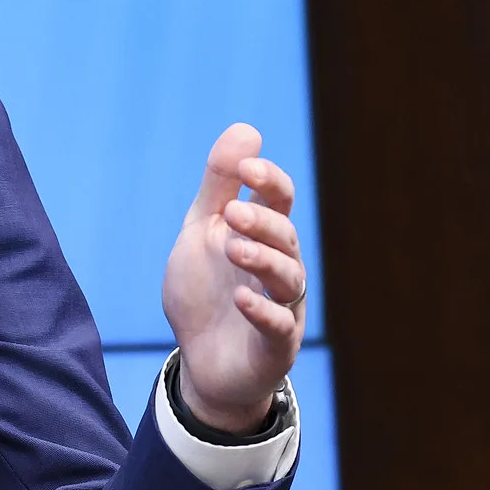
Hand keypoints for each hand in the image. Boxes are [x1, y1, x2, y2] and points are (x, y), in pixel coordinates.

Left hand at [161, 123, 306, 431]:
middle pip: (285, 236)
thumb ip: (218, 186)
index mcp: (262, 235)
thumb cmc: (206, 291)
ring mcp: (282, 306)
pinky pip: (279, 326)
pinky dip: (262, 310)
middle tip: (231, 214)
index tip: (245, 168)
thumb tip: (245, 129)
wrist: (201, 360)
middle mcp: (280, 266)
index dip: (268, 181)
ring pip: (288, 277)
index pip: (278, 199)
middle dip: (261, 221)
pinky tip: (240, 298)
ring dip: (263, 259)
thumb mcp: (202, 232)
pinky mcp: (276, 345)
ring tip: (234, 248)